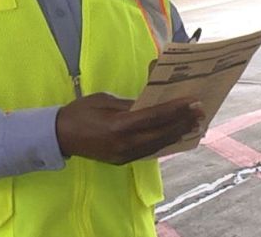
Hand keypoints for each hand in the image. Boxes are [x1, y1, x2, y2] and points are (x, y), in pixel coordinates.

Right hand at [55, 93, 204, 164]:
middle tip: (200, 112)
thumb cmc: (80, 112)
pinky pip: (149, 151)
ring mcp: (124, 155)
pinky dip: (164, 142)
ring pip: (158, 145)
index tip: (193, 101)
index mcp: (118, 126)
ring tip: (193, 124)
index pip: (154, 117)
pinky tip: (174, 135)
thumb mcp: (105, 100)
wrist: (59, 136)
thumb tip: (151, 103)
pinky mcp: (123, 161)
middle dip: (183, 122)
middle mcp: (125, 144)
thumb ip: (130, 104)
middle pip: (161, 134)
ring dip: (177, 134)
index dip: (176, 109)